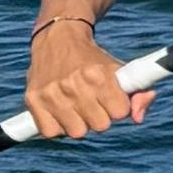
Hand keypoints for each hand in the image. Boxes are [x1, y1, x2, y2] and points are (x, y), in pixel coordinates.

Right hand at [25, 21, 144, 140]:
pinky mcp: (32, 100)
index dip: (119, 108)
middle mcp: (74, 84)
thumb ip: (140, 92)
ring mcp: (51, 93)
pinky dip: (57, 127)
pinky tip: (61, 112)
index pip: (120, 112)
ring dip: (80, 123)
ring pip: (77, 132)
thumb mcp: (121, 69)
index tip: (113, 99)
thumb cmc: (95, 61)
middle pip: (100, 125)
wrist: (58, 40)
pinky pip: (51, 133)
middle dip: (101, 116)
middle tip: (94, 103)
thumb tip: (138, 119)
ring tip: (78, 107)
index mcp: (99, 74)